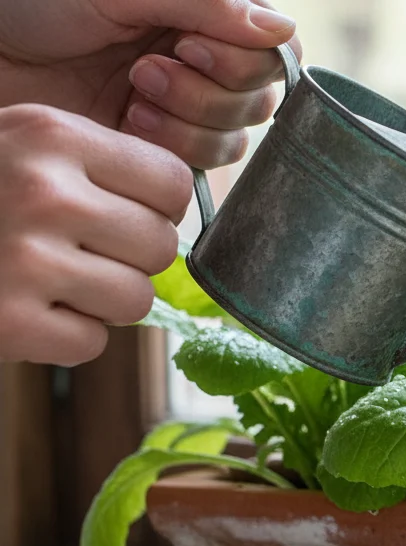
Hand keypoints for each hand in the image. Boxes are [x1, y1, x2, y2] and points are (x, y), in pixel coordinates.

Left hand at [0, 0, 301, 168]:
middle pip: (262, 98)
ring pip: (238, 137)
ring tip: (133, 98)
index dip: (245, 59)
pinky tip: (129, 124)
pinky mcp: (160, 147)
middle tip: (146, 72)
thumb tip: (282, 31)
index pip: (278, 49)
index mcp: (208, 11)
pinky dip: (172, 150)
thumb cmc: (36, 4)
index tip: (188, 44)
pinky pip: (203, 166)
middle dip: (210, 93)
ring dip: (189, 122)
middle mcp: (206, 58)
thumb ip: (209, 3)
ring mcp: (186, 107)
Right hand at [0, 105, 188, 364]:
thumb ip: (101, 168)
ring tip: (52, 282)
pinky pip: (91, 344)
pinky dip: (65, 338)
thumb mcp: (26, 147)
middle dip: (130, 259)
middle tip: (80, 254)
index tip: (122, 214)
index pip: (173, 184)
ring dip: (102, 302)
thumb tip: (183, 212)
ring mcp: (25, 261)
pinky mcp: (8, 323)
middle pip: (162, 248)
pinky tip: (28, 312)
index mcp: (53, 137)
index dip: (156, 208)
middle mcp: (44, 194)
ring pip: (136, 300)